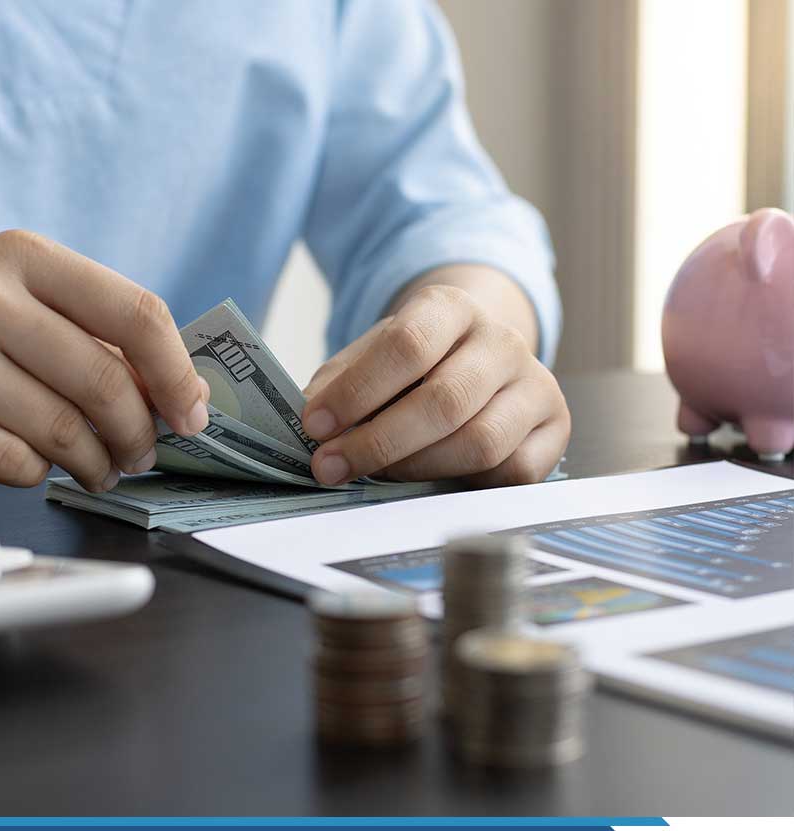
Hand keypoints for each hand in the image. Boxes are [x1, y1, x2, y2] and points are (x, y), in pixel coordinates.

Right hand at [0, 230, 209, 491]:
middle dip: (140, 433)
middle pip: (104, 381)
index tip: (194, 414)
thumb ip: (101, 335)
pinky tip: (42, 465)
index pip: (136, 313)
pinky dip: (41, 474)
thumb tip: (187, 393)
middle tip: (144, 454)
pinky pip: (13, 463)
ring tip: (104, 468)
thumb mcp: (24, 298)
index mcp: (24, 255)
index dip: (177, 373)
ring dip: (99, 463)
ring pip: (63, 431)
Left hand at [302, 284, 569, 486]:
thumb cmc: (416, 365)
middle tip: (331, 467)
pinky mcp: (556, 428)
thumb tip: (312, 424)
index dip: (356, 392)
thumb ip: (341, 384)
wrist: (479, 358)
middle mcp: (502, 341)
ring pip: (480, 442)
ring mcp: (536, 384)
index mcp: (451, 309)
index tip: (315, 426)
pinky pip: (513, 471)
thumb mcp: (372, 357)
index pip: (407, 346)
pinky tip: (432, 479)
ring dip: (416, 468)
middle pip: (445, 401)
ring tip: (376, 474)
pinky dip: (466, 483)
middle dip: (378, 442)